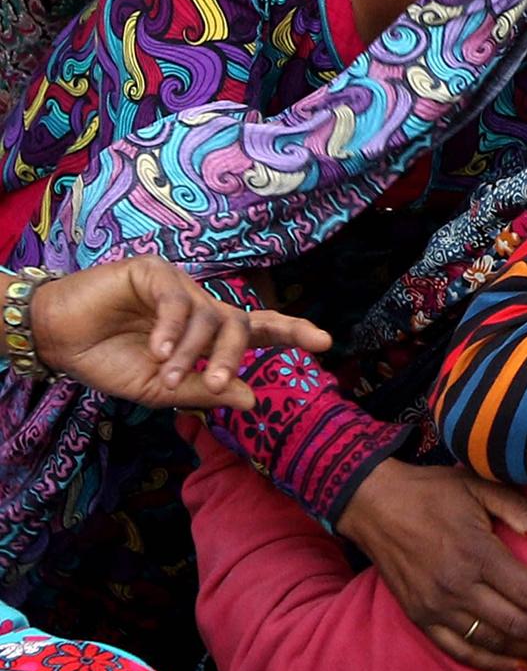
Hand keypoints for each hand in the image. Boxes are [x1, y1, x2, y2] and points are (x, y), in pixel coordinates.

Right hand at [29, 258, 331, 411]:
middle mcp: (202, 307)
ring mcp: (181, 287)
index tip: (325, 342)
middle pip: (240, 324)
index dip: (292, 332)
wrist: (58, 341)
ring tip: (167, 374)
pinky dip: (172, 329)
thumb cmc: (109, 363)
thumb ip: (203, 391)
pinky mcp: (155, 272)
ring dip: (191, 351)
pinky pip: (178, 301)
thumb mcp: (159, 388)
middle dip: (234, 354)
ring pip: (209, 315)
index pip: (259, 331)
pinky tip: (158, 350)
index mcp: (208, 336)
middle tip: (217, 382)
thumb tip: (253, 399)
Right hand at [335, 460, 526, 670]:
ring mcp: (436, 607)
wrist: (373, 504)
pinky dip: (494, 664)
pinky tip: (523, 667)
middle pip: (521, 625)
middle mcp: (457, 587)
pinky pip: (462, 651)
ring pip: (496, 643)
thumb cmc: (434, 490)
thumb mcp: (481, 485)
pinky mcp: (421, 618)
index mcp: (476, 553)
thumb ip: (521, 512)